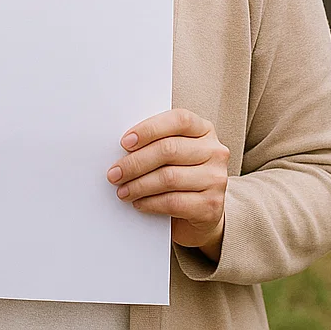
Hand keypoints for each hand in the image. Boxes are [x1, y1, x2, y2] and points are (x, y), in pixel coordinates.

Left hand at [107, 108, 228, 257]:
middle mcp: (215, 151)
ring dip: (139, 185)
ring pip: (169, 178)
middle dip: (136, 162)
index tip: (125, 142)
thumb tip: (123, 145)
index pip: (178, 120)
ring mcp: (216, 179)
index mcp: (204, 129)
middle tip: (115, 173)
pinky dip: (150, 203)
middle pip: (169, 150)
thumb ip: (157, 141)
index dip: (149, 129)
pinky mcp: (211, 206)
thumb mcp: (175, 151)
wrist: (202, 211)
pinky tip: (138, 202)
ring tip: (122, 190)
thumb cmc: (180, 173)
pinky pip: (174, 202)